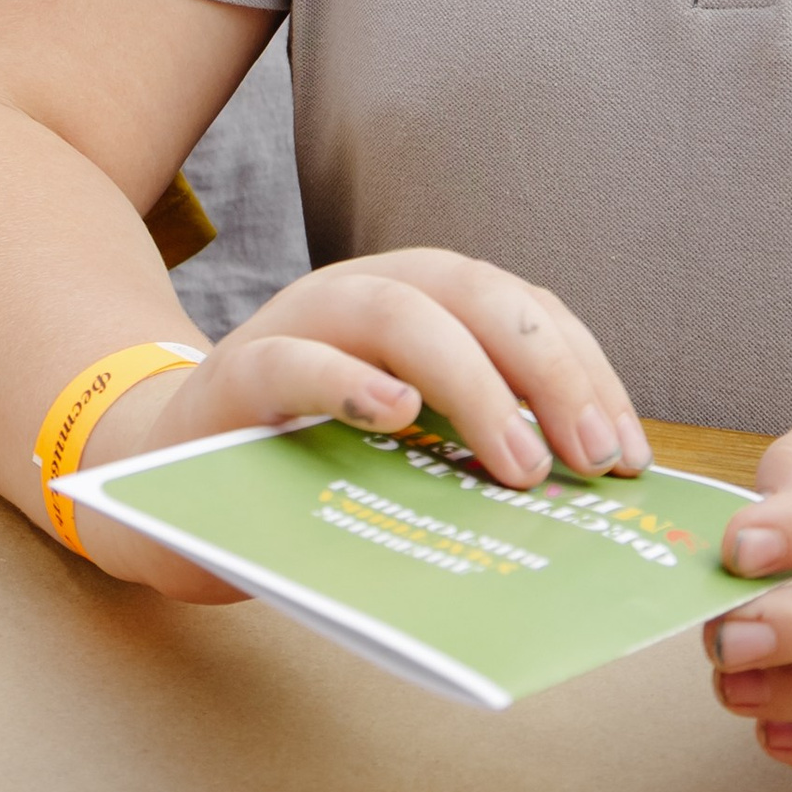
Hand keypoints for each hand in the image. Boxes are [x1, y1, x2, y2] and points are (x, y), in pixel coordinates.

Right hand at [74, 249, 652, 599]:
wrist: (161, 484)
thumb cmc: (305, 471)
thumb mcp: (405, 456)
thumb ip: (470, 452)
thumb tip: (586, 498)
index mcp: (418, 305)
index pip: (521, 310)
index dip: (585, 371)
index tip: (630, 454)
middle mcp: (361, 295)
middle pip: (471, 293)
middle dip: (547, 369)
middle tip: (594, 461)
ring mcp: (294, 325)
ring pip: (394, 310)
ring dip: (470, 381)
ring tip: (519, 463)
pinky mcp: (235, 376)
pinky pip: (294, 361)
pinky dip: (348, 380)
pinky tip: (396, 416)